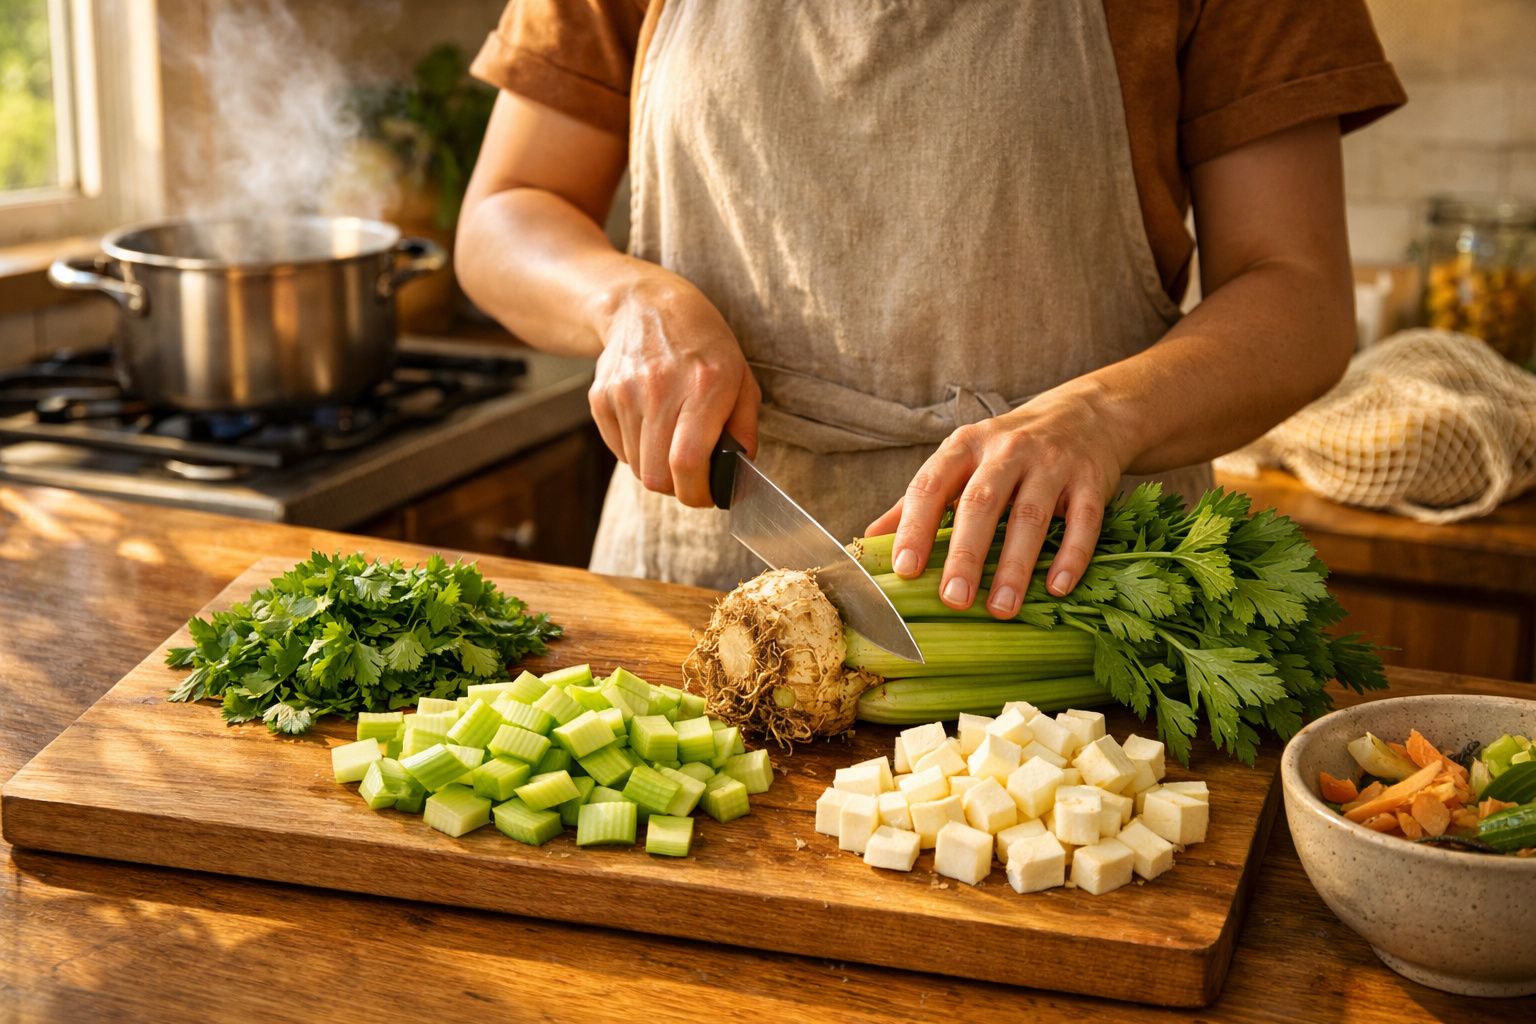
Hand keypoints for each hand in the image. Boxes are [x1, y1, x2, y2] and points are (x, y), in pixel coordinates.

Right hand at [588, 274, 760, 506]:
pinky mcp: (600, 397)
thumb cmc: (702, 344)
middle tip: (692, 476)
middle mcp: (660, 389)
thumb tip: (738, 472)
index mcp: (705, 385)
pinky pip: (618, 451)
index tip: (708, 495)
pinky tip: (650, 427)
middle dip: (678, 488)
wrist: (644, 306)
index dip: (698, 494)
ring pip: (637, 468)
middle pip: (657, 477)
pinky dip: (636, 452)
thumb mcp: (741, 377)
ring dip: (657, 468)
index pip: (688, 464)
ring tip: (671, 441)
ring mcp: (624, 393)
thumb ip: (745, 428)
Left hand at [866, 383, 1126, 618]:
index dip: (915, 527)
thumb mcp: (962, 460)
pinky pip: (1082, 521)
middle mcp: (1006, 450)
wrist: (1086, 414)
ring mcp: (1051, 463)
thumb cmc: (1009, 449)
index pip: (932, 485)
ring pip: (1030, 516)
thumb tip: (867, 539)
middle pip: (980, 504)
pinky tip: (1056, 588)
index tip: (904, 569)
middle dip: (965, 554)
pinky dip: (1071, 555)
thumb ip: (919, 500)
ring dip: (1015, 566)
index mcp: (965, 445)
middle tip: (953, 599)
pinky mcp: (1091, 480)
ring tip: (1001, 608)